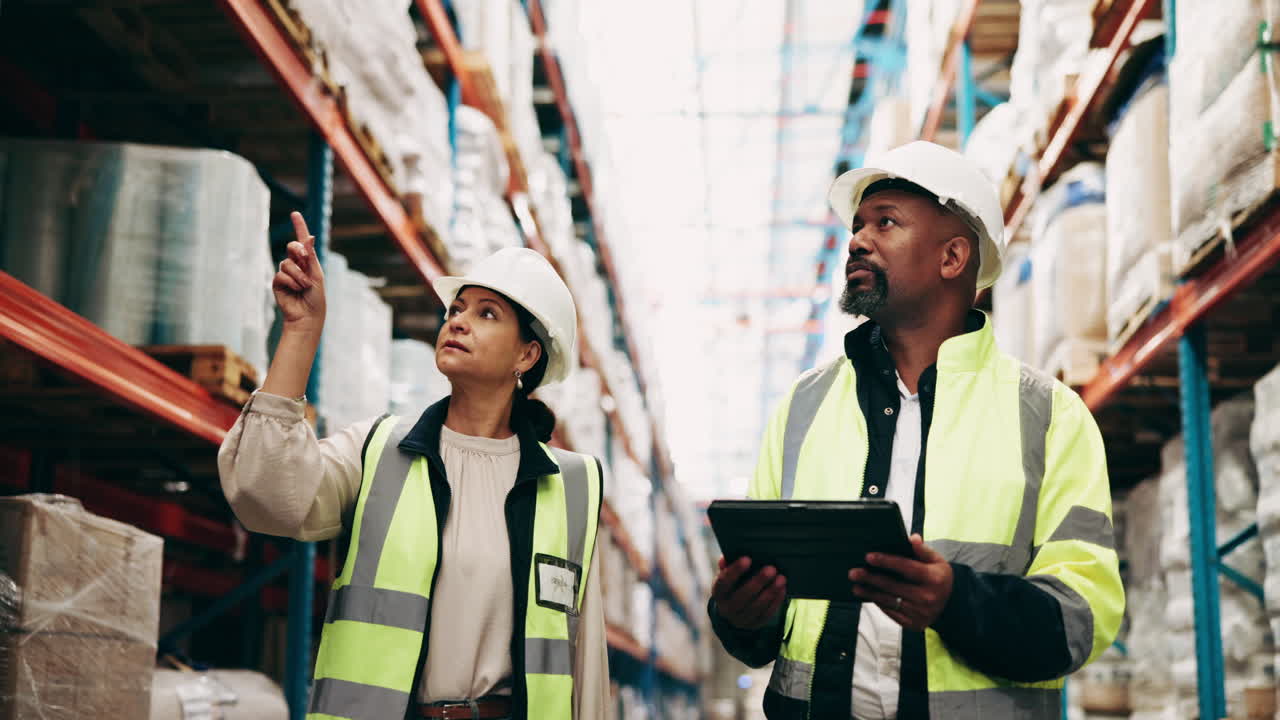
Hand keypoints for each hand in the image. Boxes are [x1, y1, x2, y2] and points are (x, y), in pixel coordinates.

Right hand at [273, 211, 325, 332]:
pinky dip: (291, 282)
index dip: (299, 226)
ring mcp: (286, 273)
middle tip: (305, 259)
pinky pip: (281, 275)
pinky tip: (296, 290)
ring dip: (298, 275)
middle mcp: (296, 264)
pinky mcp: (277, 282)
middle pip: (292, 247)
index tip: (295, 214)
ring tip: (304, 286)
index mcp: (308, 261)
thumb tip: (310, 237)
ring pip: (287, 263)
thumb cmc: (316, 296)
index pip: (303, 241)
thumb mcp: (316, 274)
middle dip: (298, 250)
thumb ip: (311, 257)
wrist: (308, 315)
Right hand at [711, 556, 786, 629]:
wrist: (733, 610)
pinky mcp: (753, 625)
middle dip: (758, 582)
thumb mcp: (727, 575)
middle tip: (771, 569)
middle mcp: (726, 608)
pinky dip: (775, 602)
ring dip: (770, 592)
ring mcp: (740, 619)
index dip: (735, 571)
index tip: (747, 559)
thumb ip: (727, 565)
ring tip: (781, 579)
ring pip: (756, 607)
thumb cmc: (733, 585)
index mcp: (718, 593)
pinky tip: (782, 590)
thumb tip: (725, 559)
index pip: (724, 582)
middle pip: (742, 596)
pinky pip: (766, 614)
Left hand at [848, 534, 952, 630]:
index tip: (868, 557)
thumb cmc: (938, 577)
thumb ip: (923, 549)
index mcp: (934, 578)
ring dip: (870, 593)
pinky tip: (869, 596)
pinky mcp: (913, 624)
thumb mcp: (936, 561)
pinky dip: (879, 603)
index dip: (886, 562)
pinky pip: (891, 612)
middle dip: (871, 578)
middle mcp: (928, 597)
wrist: (950, 605)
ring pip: (889, 601)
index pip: (907, 568)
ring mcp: (920, 613)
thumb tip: (912, 538)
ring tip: (856, 585)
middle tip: (854, 572)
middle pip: (893, 586)